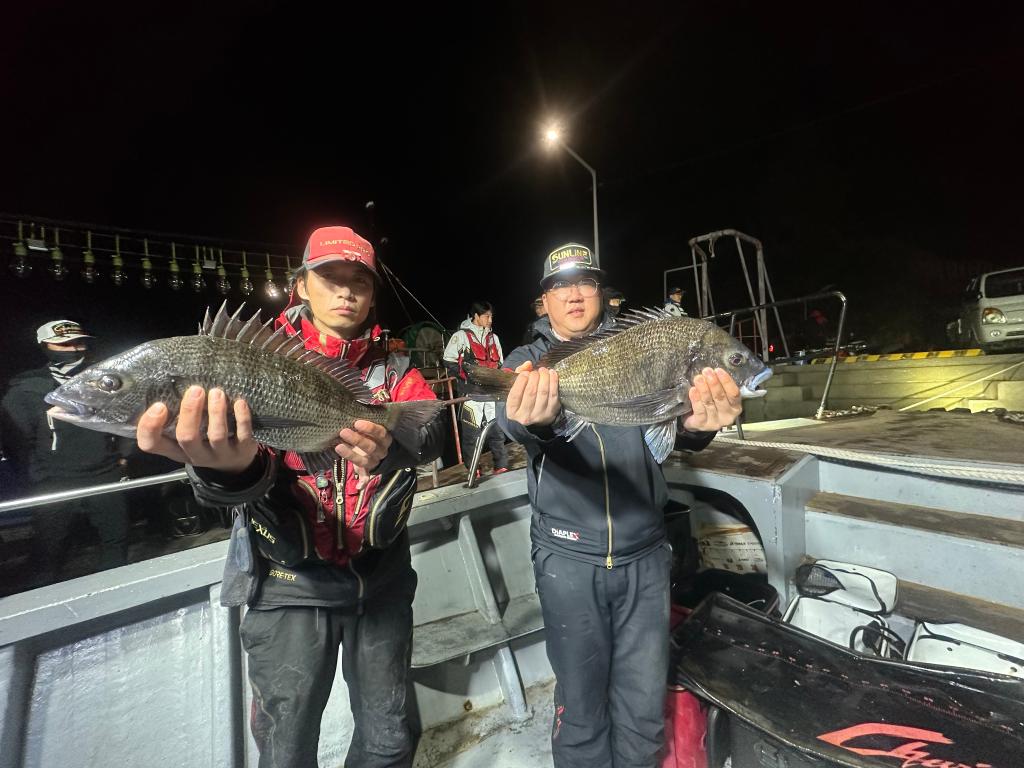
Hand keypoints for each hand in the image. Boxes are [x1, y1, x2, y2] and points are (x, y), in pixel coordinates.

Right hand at [137, 386, 257, 473]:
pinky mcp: (242, 450)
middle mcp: (195, 455)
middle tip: (195, 390)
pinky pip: (243, 435)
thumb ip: (176, 419)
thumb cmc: (203, 442)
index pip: (151, 444)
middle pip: (186, 437)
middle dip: (190, 412)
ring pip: (216, 436)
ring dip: (216, 412)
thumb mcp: (186, 435)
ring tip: (217, 392)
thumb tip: (172, 385)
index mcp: (175, 449)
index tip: (159, 405)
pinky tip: (240, 402)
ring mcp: (219, 455)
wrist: (234, 464)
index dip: (149, 427)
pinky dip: (242, 417)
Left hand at [336, 420, 392, 488]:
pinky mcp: (369, 472)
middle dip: (356, 439)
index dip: (370, 428)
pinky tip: (358, 486)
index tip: (356, 422)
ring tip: (338, 446)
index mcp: (385, 438)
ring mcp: (375, 462)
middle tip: (343, 431)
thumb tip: (368, 401)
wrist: (383, 453)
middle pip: (371, 447)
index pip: (381, 433)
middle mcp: (381, 451)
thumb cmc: (373, 435)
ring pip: (365, 461)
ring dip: (351, 455)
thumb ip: (370, 418)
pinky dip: (363, 483)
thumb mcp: (374, 427)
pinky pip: (367, 478)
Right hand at [505, 360, 560, 426]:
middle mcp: (525, 417)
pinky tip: (552, 373)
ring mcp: (539, 416)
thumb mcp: (516, 389)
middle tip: (536, 371)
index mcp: (512, 412)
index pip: (515, 395)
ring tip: (544, 370)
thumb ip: (519, 374)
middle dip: (534, 377)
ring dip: (544, 378)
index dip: (521, 381)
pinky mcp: (551, 413)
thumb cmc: (523, 400)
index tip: (525, 373)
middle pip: (530, 392)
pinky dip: (553, 381)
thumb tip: (528, 364)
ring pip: (543, 392)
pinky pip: (553, 394)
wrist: (534, 418)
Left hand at [683, 368, 741, 431]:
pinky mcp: (702, 424)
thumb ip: (719, 385)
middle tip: (707, 372)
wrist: (697, 421)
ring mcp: (714, 422)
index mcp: (735, 407)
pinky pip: (699, 411)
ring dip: (704, 389)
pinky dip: (696, 400)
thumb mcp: (718, 395)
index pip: (734, 394)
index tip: (718, 370)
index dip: (727, 381)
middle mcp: (727, 416)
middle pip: (721, 398)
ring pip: (709, 403)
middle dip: (714, 383)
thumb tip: (713, 371)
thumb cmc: (710, 404)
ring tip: (699, 378)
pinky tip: (693, 391)